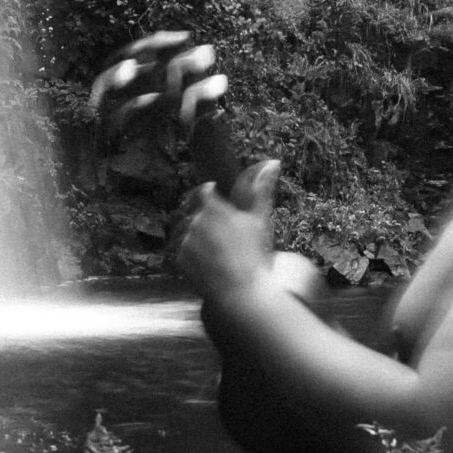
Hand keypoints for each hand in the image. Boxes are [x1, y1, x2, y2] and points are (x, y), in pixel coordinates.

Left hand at [176, 159, 280, 300]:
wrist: (242, 290)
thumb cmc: (254, 253)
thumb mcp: (259, 218)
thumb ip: (261, 188)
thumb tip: (273, 161)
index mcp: (214, 207)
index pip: (203, 192)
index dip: (210, 197)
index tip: (218, 206)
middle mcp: (195, 220)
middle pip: (194, 213)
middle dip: (205, 222)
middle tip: (222, 239)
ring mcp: (185, 240)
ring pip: (187, 233)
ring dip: (198, 240)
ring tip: (217, 254)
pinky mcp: (179, 258)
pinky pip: (182, 252)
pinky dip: (193, 257)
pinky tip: (210, 265)